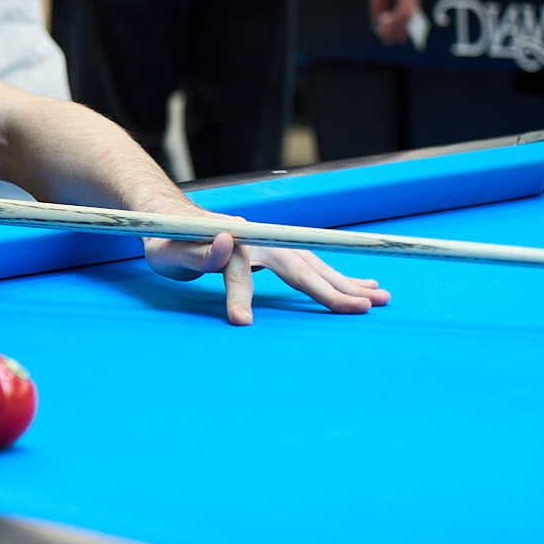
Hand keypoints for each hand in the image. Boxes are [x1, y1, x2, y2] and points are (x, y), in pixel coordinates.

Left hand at [144, 226, 390, 325]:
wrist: (168, 220)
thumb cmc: (164, 240)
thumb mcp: (167, 252)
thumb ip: (195, 253)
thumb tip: (227, 242)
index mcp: (230, 241)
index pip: (239, 271)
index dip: (240, 296)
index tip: (241, 322)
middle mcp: (259, 239)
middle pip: (298, 266)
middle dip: (331, 289)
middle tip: (364, 308)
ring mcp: (271, 243)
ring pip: (314, 264)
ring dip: (346, 282)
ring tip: (379, 297)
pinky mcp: (275, 250)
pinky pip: (312, 264)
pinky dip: (337, 276)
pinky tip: (362, 284)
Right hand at [366, 0, 423, 44]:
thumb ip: (378, 3)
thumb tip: (377, 20)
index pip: (408, 11)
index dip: (401, 26)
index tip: (394, 38)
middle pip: (410, 16)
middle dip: (399, 30)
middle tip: (389, 42)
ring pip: (408, 15)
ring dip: (396, 27)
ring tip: (385, 36)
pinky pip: (404, 9)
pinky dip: (395, 19)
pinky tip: (384, 24)